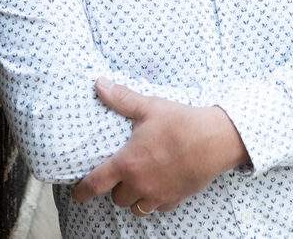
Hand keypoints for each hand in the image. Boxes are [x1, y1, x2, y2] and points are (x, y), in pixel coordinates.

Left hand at [72, 78, 247, 215]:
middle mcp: (140, 183)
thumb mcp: (149, 107)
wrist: (215, 140)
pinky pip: (158, 208)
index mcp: (128, 163)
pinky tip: (159, 187)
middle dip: (116, 189)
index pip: (96, 184)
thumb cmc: (181, 123)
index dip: (83, 191)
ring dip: (133, 198)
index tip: (77, 195)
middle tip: (121, 175)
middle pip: (117, 199)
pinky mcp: (176, 198)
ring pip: (136, 208)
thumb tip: (100, 84)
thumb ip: (122, 98)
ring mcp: (158, 194)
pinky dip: (155, 201)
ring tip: (138, 184)